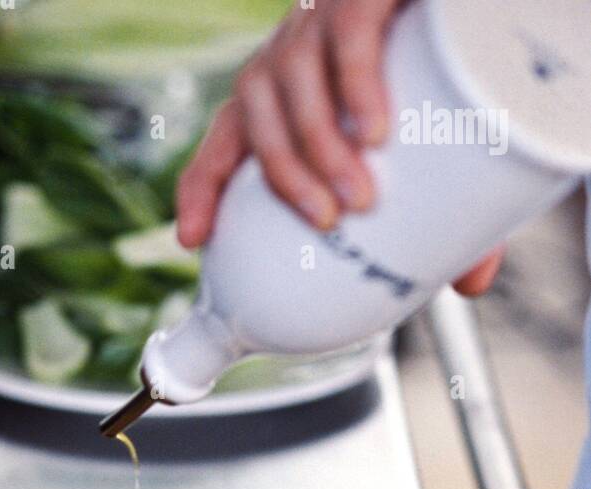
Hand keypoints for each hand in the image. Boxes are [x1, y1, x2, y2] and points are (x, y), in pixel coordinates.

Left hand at [177, 0, 502, 296]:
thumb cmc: (454, 66)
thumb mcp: (440, 139)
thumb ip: (455, 208)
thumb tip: (472, 285)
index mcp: (288, 89)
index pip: (226, 137)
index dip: (201, 186)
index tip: (193, 241)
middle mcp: (294, 49)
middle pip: (257, 117)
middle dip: (286, 177)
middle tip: (329, 222)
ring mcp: (327, 14)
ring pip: (291, 79)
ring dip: (317, 144)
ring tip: (361, 196)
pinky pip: (348, 33)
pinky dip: (356, 84)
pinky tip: (373, 127)